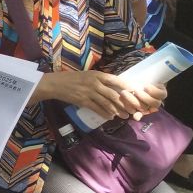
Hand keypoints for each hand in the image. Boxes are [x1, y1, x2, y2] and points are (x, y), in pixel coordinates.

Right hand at [37, 70, 160, 120]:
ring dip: (117, 110)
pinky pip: (97, 108)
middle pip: (114, 94)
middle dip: (125, 103)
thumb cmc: (72, 79)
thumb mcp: (87, 75)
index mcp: (97, 75)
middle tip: (133, 109)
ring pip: (107, 103)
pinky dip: (105, 113)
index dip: (127, 87)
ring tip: (124, 116)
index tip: (136, 92)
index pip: (116, 80)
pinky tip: (110, 117)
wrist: (55, 84)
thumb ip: (100, 80)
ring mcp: (88, 92)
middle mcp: (94, 83)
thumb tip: (114, 87)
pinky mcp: (82, 101)